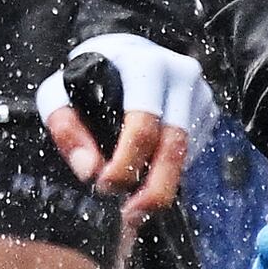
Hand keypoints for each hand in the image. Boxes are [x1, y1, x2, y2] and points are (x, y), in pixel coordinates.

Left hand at [40, 34, 210, 212]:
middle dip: (154, 189)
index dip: (125, 164)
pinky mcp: (207, 111)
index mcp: (145, 66)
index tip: (103, 186)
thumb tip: (88, 171)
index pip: (142, 126)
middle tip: (131, 217)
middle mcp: (181, 76)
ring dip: (162, 187)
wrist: (125, 51)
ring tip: (135, 211)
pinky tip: (147, 181)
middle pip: (174, 145)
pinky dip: (169, 172)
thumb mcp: (60, 91)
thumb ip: (65, 127)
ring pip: (187, 154)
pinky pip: (192, 152)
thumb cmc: (88, 74)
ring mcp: (200, 94)